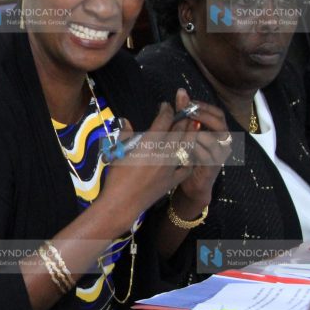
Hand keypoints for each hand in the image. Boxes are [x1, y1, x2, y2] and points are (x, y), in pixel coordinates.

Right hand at [97, 102, 192, 229]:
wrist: (122, 203)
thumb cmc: (116, 178)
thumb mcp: (118, 153)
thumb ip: (125, 135)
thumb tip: (125, 121)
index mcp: (148, 144)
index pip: (163, 121)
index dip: (166, 110)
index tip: (166, 106)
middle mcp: (162, 153)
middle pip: (178, 130)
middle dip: (182, 118)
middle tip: (185, 110)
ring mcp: (170, 167)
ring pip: (186, 146)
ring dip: (191, 134)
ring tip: (194, 125)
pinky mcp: (173, 180)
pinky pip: (187, 167)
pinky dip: (191, 159)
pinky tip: (192, 153)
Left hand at [169, 89, 231, 214]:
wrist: (191, 184)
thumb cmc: (188, 156)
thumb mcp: (185, 133)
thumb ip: (184, 114)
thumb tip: (180, 93)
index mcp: (217, 132)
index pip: (218, 113)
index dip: (205, 107)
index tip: (189, 103)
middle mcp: (222, 142)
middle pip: (220, 123)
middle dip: (203, 117)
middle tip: (187, 114)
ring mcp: (219, 155)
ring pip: (215, 139)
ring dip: (199, 133)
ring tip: (185, 129)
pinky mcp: (213, 167)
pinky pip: (208, 156)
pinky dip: (196, 149)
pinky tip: (185, 146)